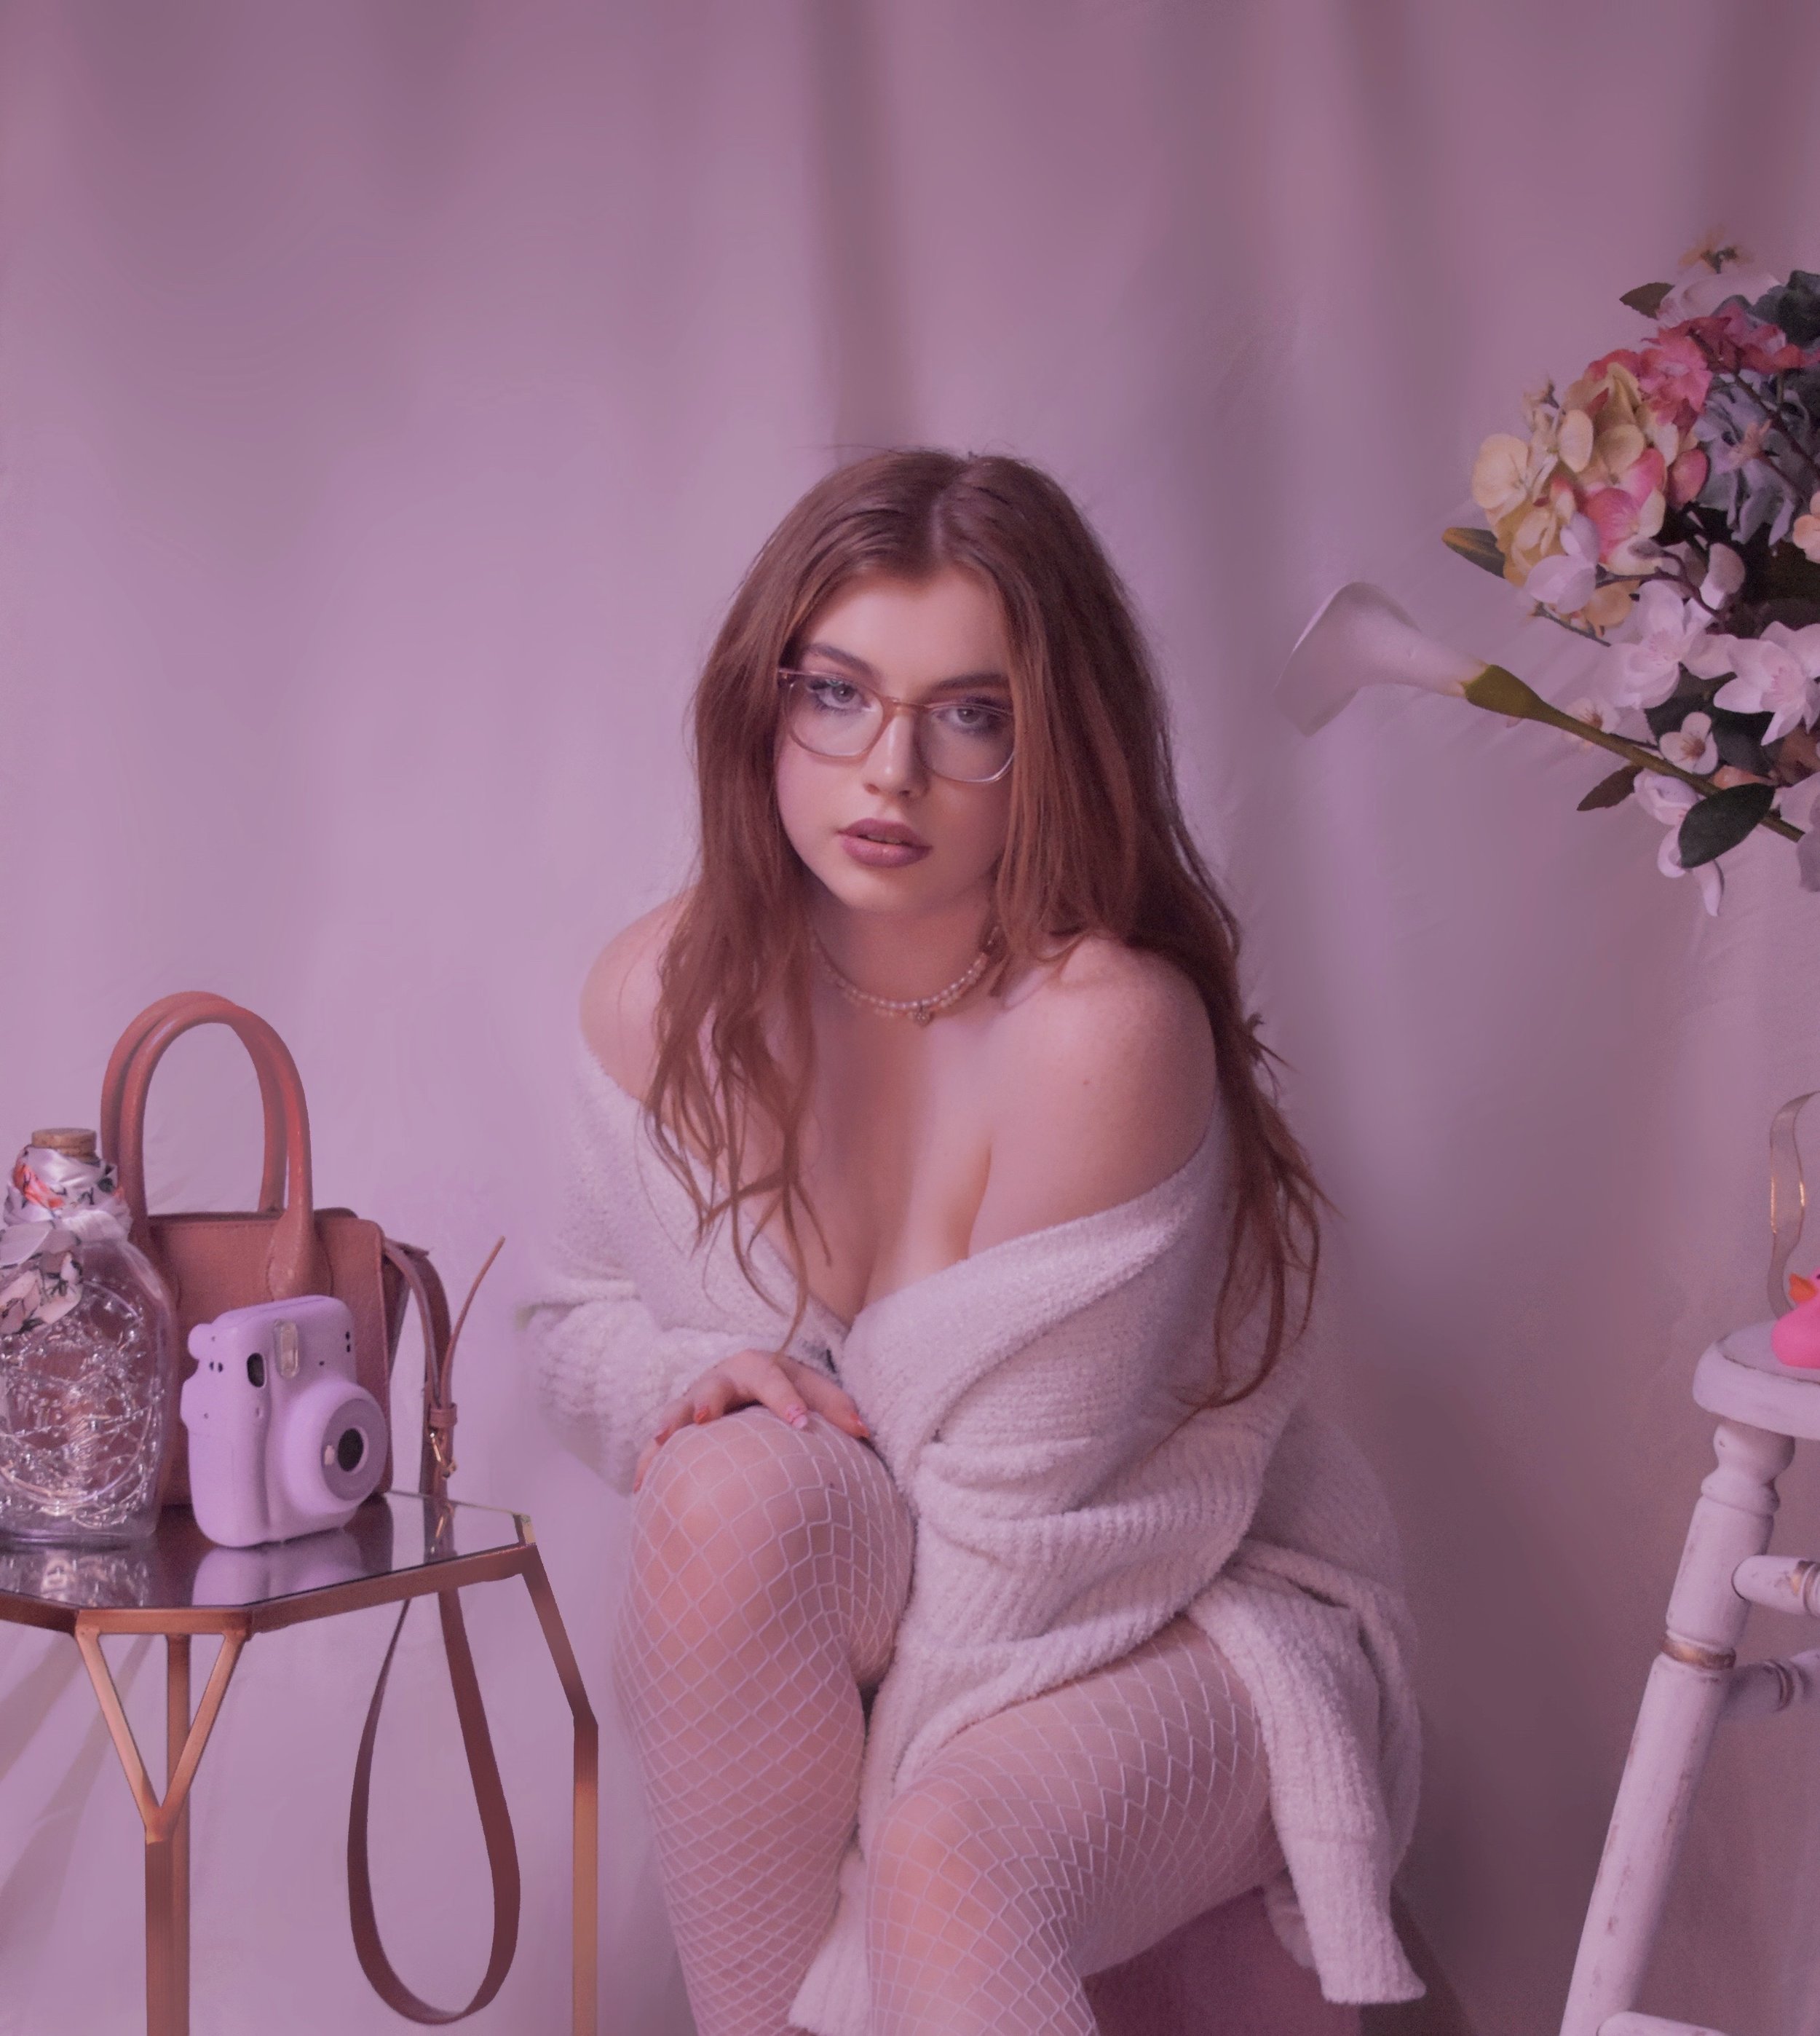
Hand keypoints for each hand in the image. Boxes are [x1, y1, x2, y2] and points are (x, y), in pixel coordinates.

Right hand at [632, 1348, 869, 1491]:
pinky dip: (649, 1460)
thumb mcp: (813, 1391)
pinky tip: (641, 1485)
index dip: (787, 1400)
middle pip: (715, 1385)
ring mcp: (696, 1399)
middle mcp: (723, 1378)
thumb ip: (838, 1408)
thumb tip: (866, 1431)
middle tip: (705, 1420)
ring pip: (680, 1408)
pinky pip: (659, 1442)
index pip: (775, 1379)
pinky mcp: (679, 1423)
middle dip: (709, 1401)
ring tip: (662, 1440)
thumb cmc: (789, 1393)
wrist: (749, 1383)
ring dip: (671, 1423)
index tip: (800, 1425)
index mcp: (760, 1367)